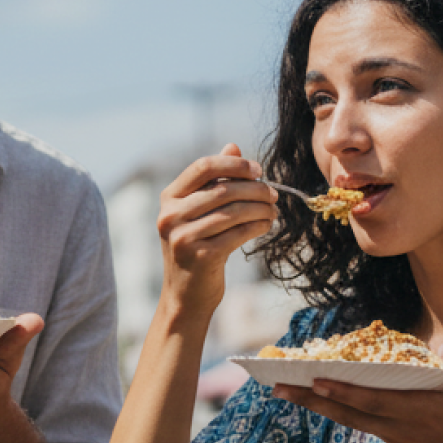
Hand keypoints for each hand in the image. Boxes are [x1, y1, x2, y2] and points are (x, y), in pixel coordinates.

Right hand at [156, 145, 276, 304]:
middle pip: (223, 189)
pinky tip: (266, 225)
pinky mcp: (201, 256)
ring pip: (234, 211)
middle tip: (273, 195)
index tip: (259, 170)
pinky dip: (258, 226)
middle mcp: (171, 215)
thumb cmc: (197, 248)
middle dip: (255, 189)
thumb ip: (213, 181)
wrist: (186, 295)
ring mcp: (183, 237)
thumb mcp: (199, 212)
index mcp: (169, 198)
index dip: (235, 164)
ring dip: (261, 209)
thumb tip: (233, 147)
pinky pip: (238, 233)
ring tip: (273, 211)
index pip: (204, 166)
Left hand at [271, 341, 442, 442]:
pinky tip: (328, 399)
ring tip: (288, 392)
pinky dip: (343, 411)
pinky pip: (365, 424)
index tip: (316, 381)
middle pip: (349, 414)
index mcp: (420, 413)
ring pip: (352, 421)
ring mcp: (397, 439)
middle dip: (312, 400)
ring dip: (319, 407)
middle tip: (276, 387)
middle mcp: (401, 429)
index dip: (344, 393)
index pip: (373, 401)